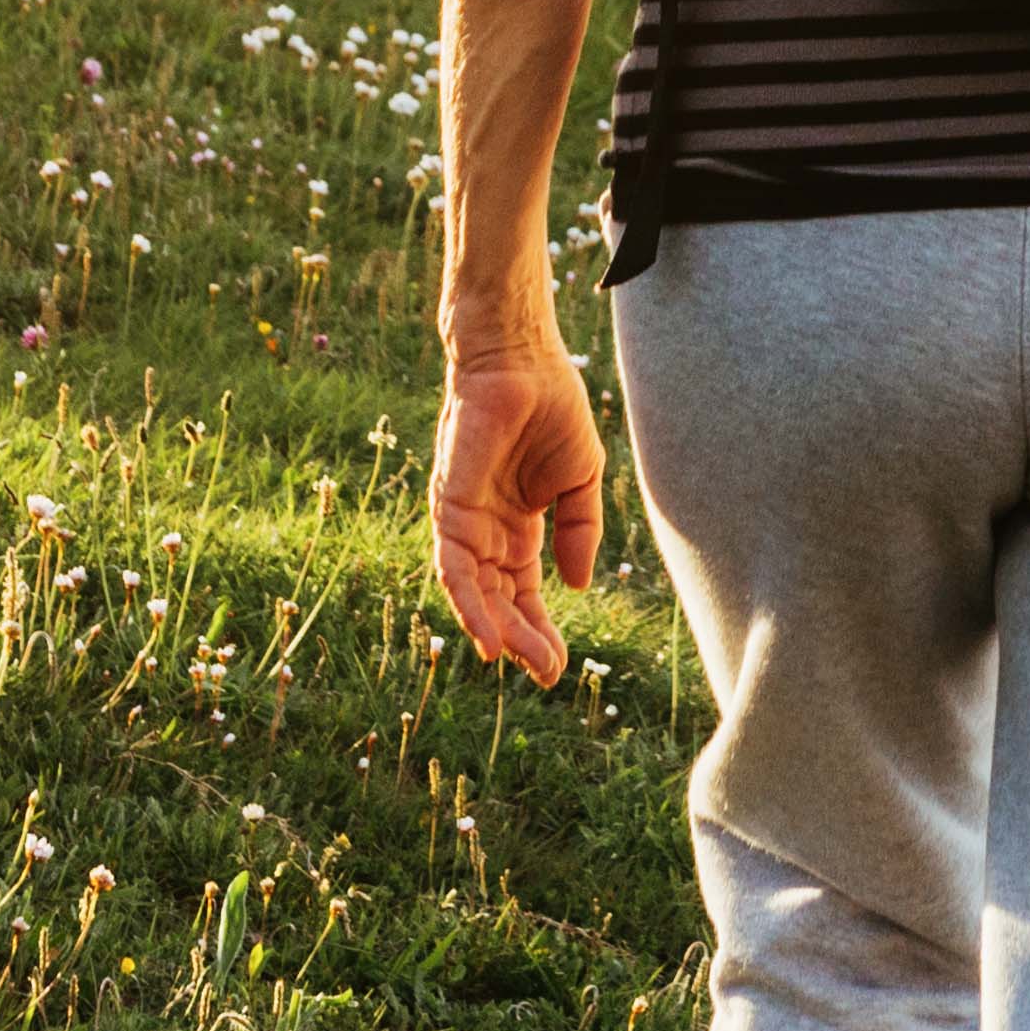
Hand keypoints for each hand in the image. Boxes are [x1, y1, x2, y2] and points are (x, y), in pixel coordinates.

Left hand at [430, 340, 604, 686]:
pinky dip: (468, 604)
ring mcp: (464, 518)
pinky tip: (488, 638)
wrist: (523, 356)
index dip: (539, 628)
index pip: (523, 590)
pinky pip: (454, 565)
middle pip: (499, 600)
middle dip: (523, 639)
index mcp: (515, 524)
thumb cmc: (550, 404)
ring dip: (499, 630)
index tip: (559, 666)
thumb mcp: (580, 477)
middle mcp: (485, 528)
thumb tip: (577, 585)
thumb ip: (580, 530)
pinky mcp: (449, 504)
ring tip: (526, 664)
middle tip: (547, 674)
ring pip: (475, 592)